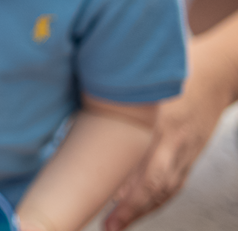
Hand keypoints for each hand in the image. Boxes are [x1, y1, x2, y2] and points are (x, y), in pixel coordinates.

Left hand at [103, 65, 230, 229]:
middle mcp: (172, 139)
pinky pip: (174, 185)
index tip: (99, 193)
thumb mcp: (138, 77)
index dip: (120, 177)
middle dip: (130, 207)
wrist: (218, 73)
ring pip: (165, 189)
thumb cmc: (167, 70)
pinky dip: (156, 201)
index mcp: (156, 117)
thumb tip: (68, 106)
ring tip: (116, 225)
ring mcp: (185, 151)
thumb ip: (109, 92)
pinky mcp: (190, 157)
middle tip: (108, 224)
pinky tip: (138, 210)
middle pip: (153, 180)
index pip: (137, 153)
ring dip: (141, 210)